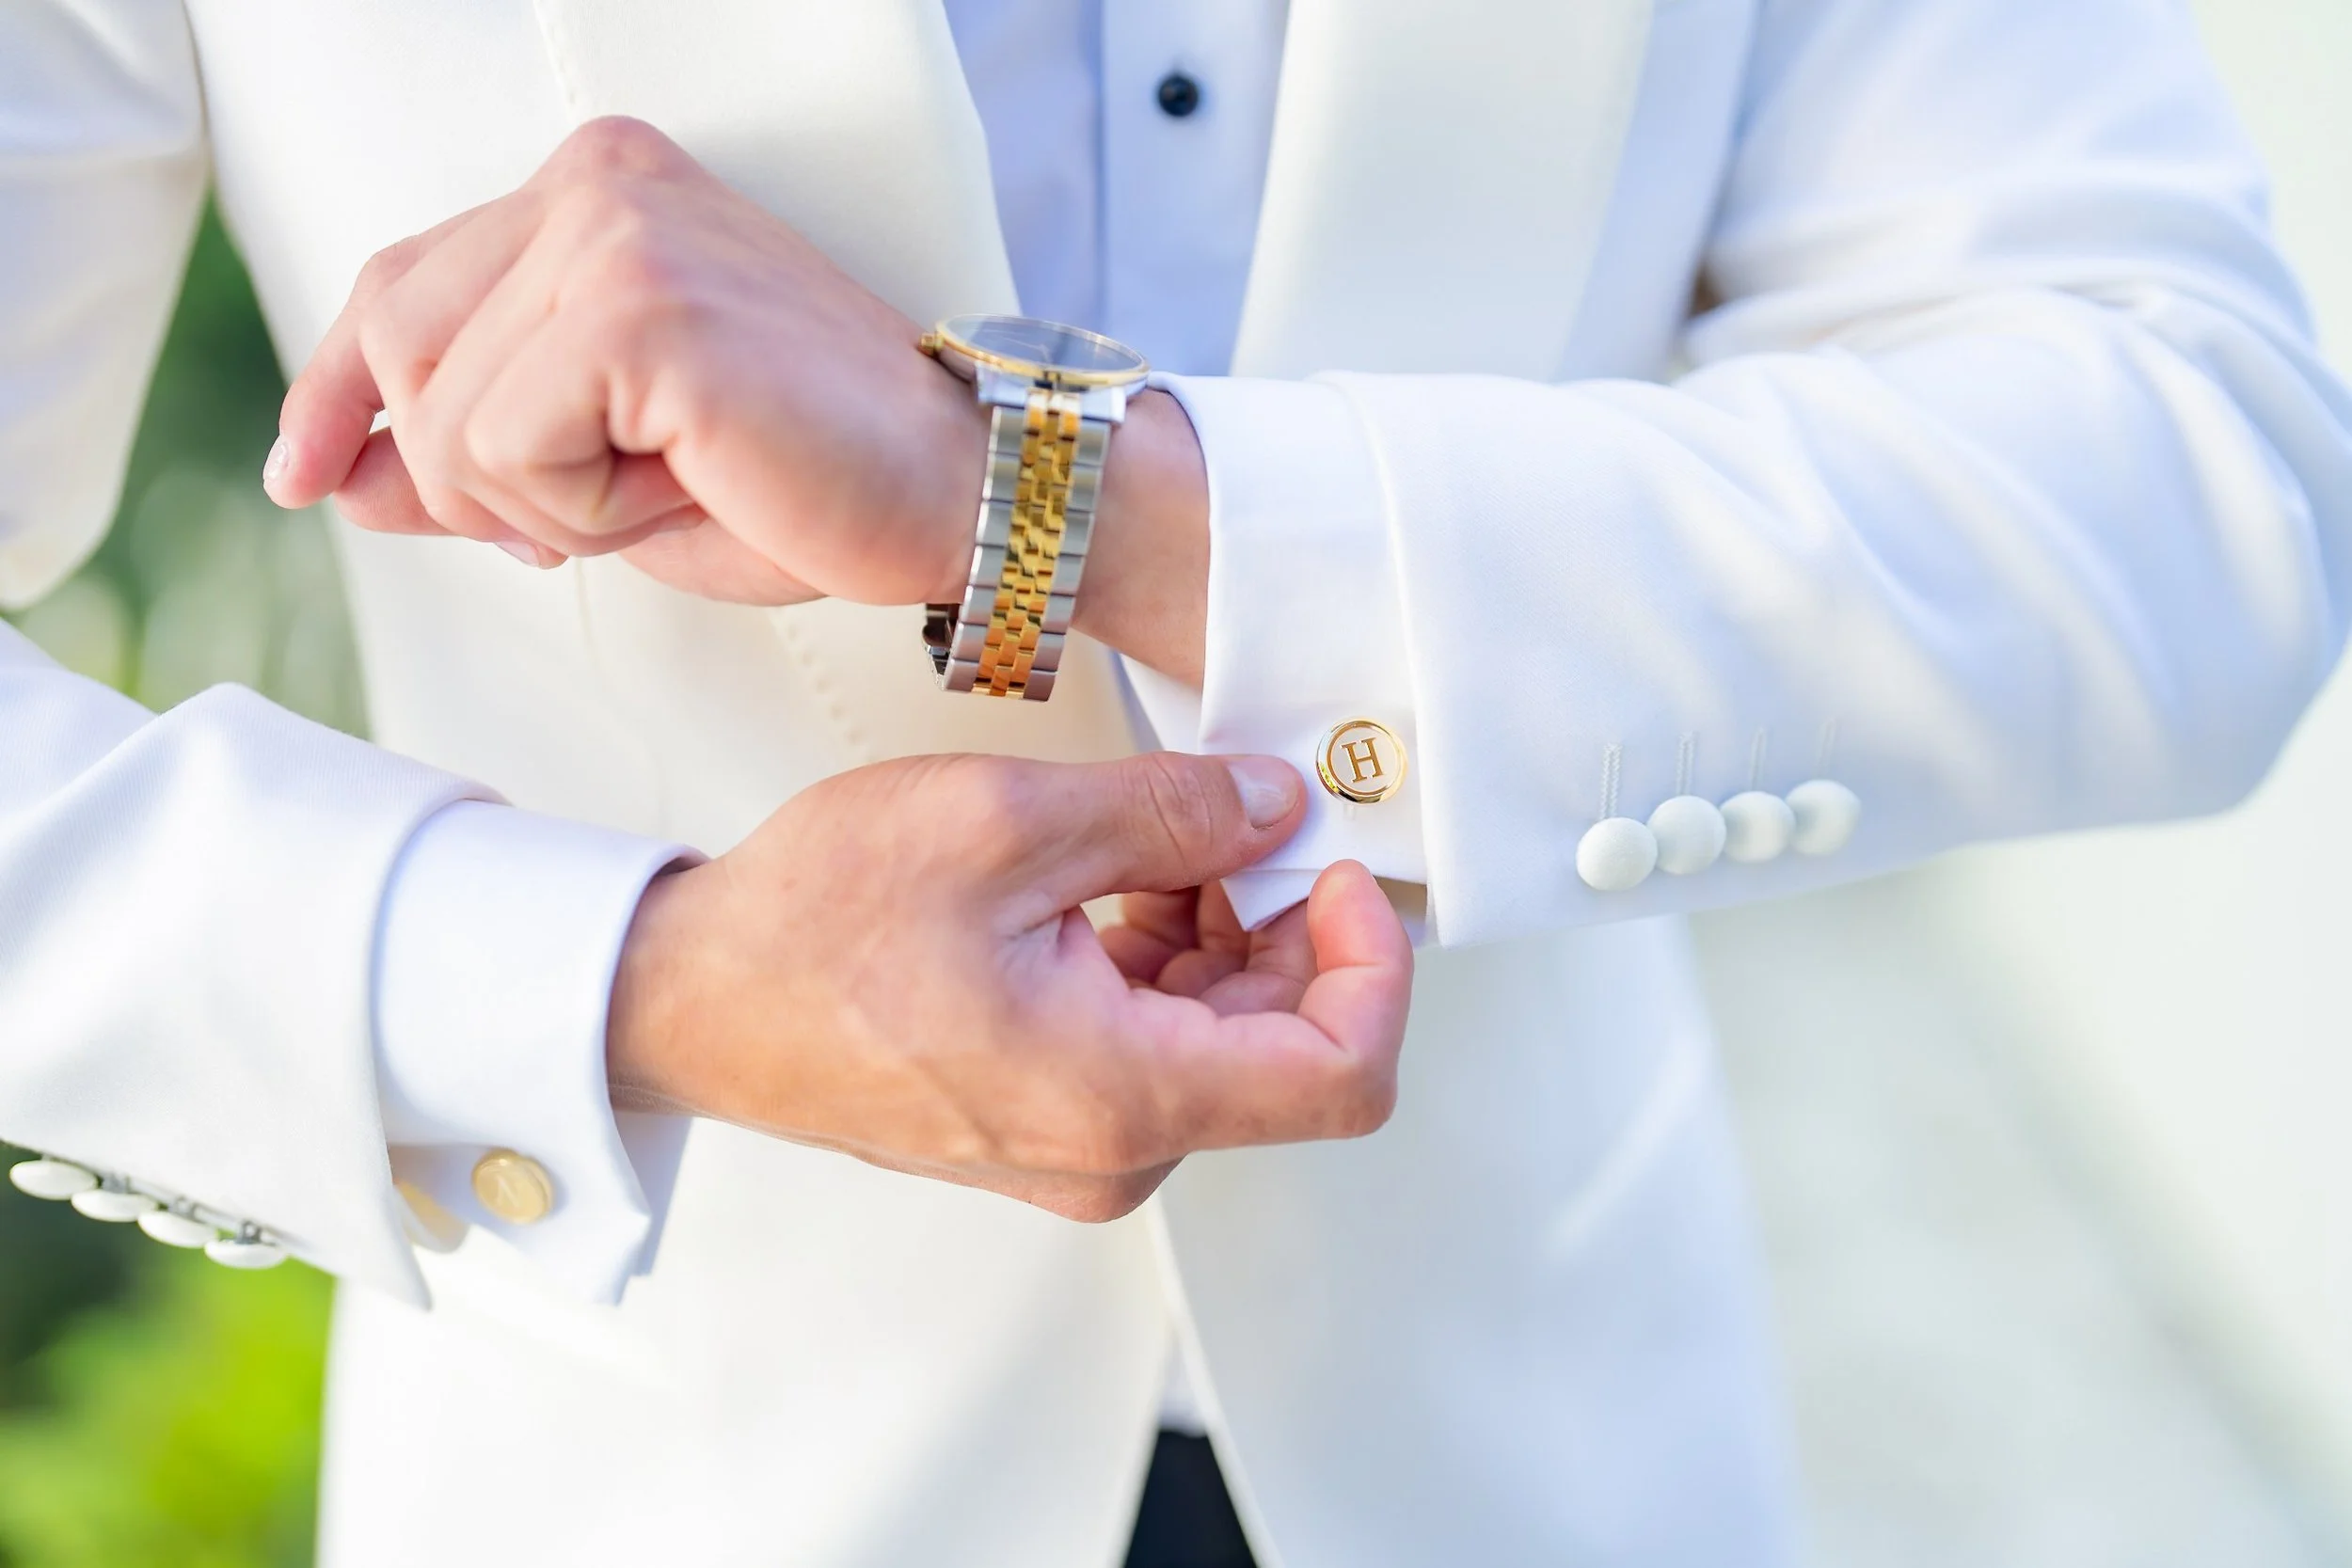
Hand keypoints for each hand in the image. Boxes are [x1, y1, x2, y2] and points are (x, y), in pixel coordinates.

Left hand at [266, 115, 1212, 680]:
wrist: (959, 495)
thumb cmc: (814, 480)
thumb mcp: (607, 470)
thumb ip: (472, 457)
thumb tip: (340, 474)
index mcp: (595, 190)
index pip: (398, 285)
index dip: (336, 392)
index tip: (305, 470)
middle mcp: (594, 184)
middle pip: (403, 353)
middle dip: (478, 481)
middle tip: (610, 508)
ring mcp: (612, 233)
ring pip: (446, 418)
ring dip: (543, 506)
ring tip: (673, 484)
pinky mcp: (634, 306)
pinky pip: (507, 453)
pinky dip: (582, 515)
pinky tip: (683, 485)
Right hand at [606, 750, 1411, 1220]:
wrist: (693, 1001)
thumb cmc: (809, 934)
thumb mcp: (1005, 822)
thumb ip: (1169, 813)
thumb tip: (1270, 807)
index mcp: (1120, 1097)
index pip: (1344, 1074)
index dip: (1374, 964)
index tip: (1337, 872)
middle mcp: (1115, 1151)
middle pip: (1289, 1048)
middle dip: (1285, 923)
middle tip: (1238, 819)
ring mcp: (1085, 1147)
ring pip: (1227, 1043)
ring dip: (1223, 933)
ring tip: (1154, 841)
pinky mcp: (1055, 1123)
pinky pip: (1163, 1048)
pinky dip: (1169, 962)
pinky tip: (1117, 884)